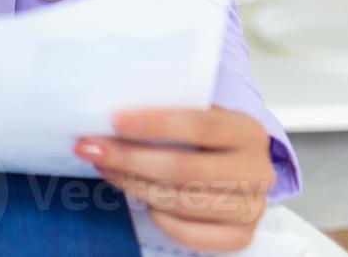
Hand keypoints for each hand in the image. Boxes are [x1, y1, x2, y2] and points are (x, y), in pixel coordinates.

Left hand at [74, 107, 273, 252]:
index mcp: (247, 131)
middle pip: (186, 169)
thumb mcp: (198, 113)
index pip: (200, 125)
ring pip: (182, 202)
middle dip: (130, 158)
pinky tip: (138, 197)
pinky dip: (159, 217)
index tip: (112, 121)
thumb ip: (168, 110)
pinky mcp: (240, 236)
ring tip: (104, 167)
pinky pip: (190, 233)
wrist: (238, 167)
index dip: (154, 124)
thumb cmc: (207, 137)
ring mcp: (252, 208)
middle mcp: (257, 171)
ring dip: (133, 184)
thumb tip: (109, 112)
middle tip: (90, 148)